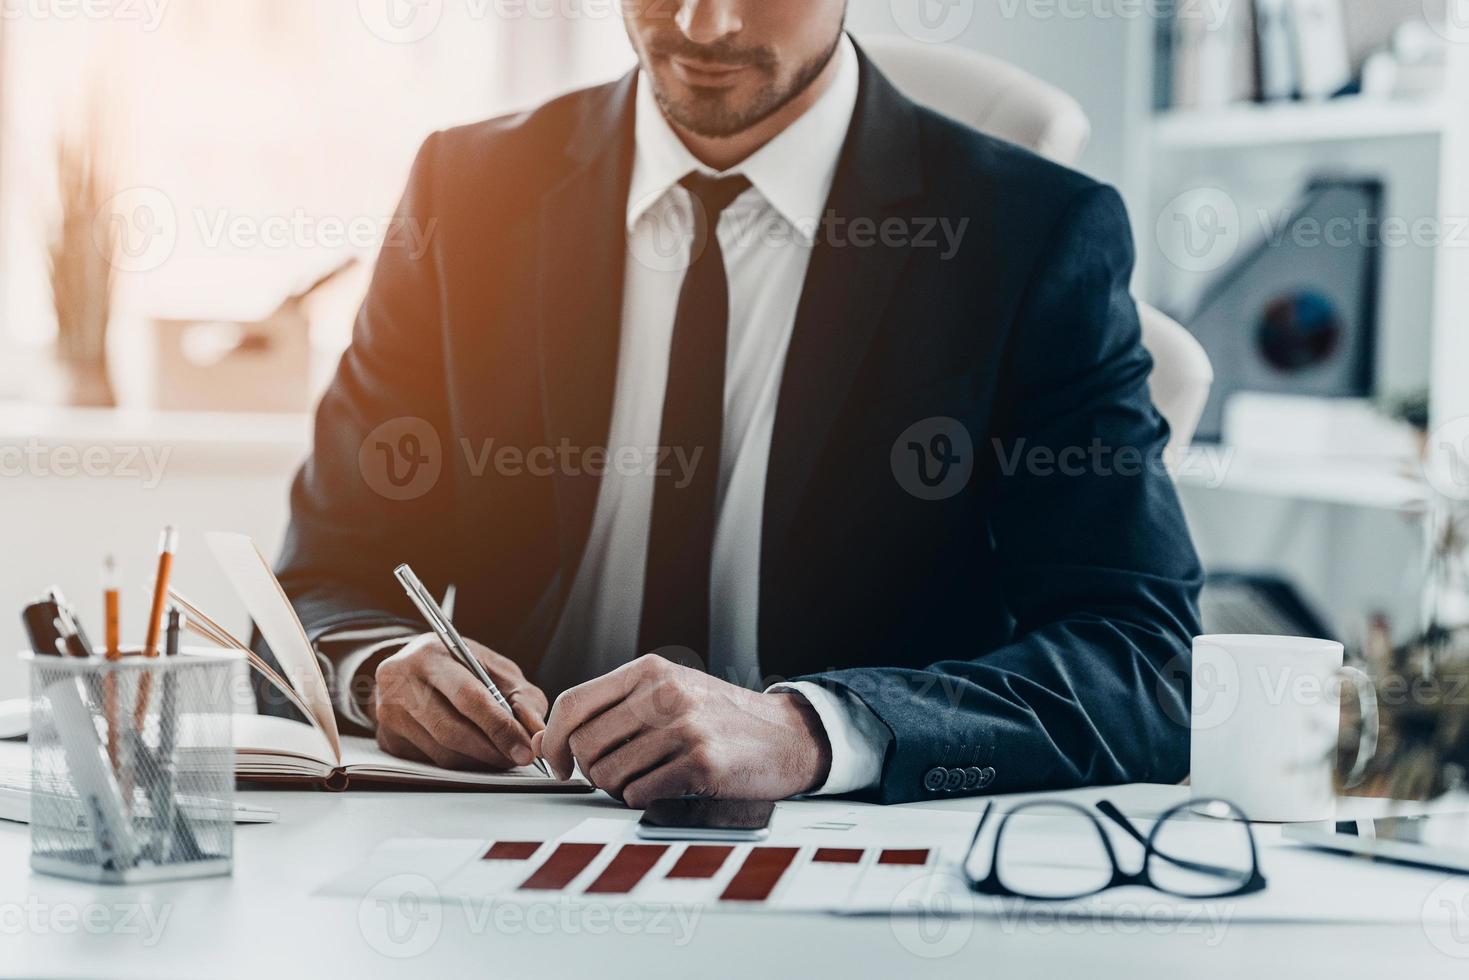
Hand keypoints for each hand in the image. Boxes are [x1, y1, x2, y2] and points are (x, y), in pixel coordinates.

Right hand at [370, 633, 548, 770]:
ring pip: (442, 752)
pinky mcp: (387, 738)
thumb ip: (521, 695)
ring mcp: (389, 712)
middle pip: (452, 730)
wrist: (408, 668)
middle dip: (492, 750)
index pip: (468, 697)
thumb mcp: (492, 667)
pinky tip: (475, 755)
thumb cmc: (457, 666)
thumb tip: (535, 731)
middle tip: (517, 758)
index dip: (500, 727)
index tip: (525, 748)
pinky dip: (459, 764)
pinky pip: (430, 762)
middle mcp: (401, 681)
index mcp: (431, 655)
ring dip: (478, 761)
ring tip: (501, 756)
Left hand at [532, 654, 831, 807]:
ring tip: (644, 781)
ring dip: (617, 788)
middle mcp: (664, 693)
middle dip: (590, 771)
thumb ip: (620, 705)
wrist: (786, 736)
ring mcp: (684, 727)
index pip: (574, 702)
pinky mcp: (701, 763)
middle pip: (585, 744)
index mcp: (649, 671)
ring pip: (608, 774)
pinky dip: (643, 799)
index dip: (554, 740)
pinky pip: (639, 793)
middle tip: (611, 777)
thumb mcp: (671, 691)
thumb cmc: (721, 718)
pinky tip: (664, 788)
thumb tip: (556, 736)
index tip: (556, 763)